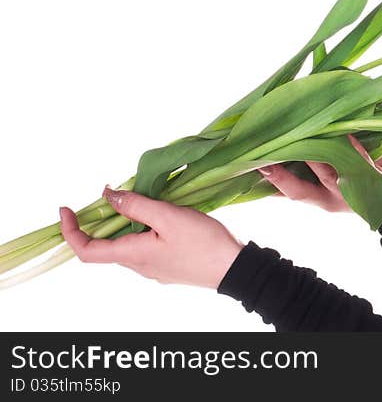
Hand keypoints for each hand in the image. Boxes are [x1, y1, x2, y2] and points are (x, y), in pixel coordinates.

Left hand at [59, 185, 244, 288]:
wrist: (234, 268)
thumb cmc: (202, 242)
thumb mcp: (168, 217)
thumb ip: (136, 206)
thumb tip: (108, 196)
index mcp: (132, 255)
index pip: (86, 250)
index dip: (70, 231)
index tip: (67, 209)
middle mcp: (139, 266)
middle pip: (107, 245)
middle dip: (104, 218)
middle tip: (115, 192)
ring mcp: (155, 268)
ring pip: (129, 244)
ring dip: (126, 222)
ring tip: (144, 199)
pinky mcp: (169, 265)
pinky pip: (146, 246)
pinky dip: (143, 228)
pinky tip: (162, 215)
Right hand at [259, 133, 381, 213]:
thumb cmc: (361, 173)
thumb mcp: (334, 171)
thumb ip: (312, 160)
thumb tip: (285, 135)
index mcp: (319, 197)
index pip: (289, 193)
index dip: (269, 183)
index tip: (248, 168)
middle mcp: (332, 198)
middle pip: (302, 191)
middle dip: (282, 177)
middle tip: (263, 162)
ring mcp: (352, 194)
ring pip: (329, 176)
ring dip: (316, 156)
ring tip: (301, 137)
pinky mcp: (374, 185)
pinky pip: (360, 164)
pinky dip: (352, 148)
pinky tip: (344, 135)